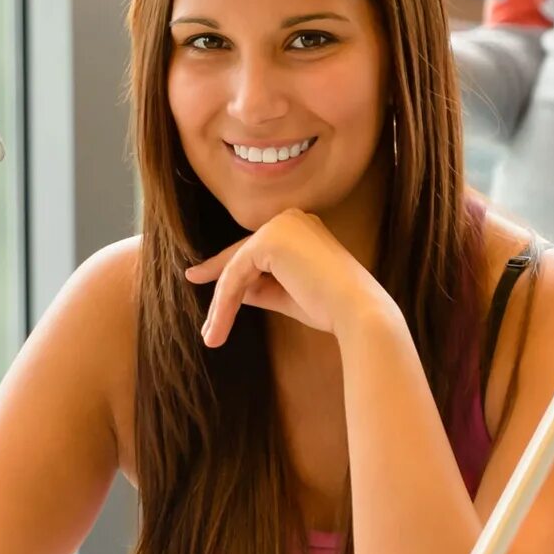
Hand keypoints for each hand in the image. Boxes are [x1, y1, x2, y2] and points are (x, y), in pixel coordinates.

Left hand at [185, 208, 394, 346]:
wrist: (358, 312)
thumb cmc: (331, 307)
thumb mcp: (286, 295)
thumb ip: (258, 288)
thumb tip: (229, 292)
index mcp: (300, 228)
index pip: (256, 250)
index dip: (227, 268)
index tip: (198, 277)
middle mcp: (290, 219)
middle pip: (242, 256)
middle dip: (219, 286)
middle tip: (196, 309)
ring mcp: (280, 226)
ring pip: (237, 268)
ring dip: (221, 303)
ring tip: (210, 334)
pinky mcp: (270, 240)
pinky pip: (237, 274)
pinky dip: (225, 302)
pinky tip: (218, 324)